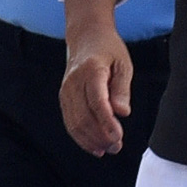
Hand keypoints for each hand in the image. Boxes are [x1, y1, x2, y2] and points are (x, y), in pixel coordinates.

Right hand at [59, 23, 131, 156]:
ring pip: (74, 123)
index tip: (118, 136)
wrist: (86, 37)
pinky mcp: (63, 98)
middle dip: (100, 136)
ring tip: (108, 149)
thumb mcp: (123, 63)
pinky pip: (69, 122)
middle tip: (116, 147)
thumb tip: (122, 113)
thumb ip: (122, 88)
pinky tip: (94, 145)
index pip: (97, 101)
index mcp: (91, 70)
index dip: (106, 122)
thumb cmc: (108, 49)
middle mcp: (74, 82)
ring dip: (90, 140)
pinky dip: (81, 137)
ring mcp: (66, 91)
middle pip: (84, 116)